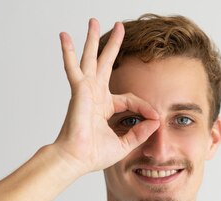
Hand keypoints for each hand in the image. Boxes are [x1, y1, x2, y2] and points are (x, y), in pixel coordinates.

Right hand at [53, 18, 159, 174]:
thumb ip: (140, 133)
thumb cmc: (93, 155)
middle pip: (106, 64)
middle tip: (120, 27)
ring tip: (93, 21)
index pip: (130, 99)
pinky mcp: (79, 90)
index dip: (144, 107)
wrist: (77, 159)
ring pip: (90, 58)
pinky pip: (72, 66)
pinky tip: (64, 36)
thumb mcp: (124, 144)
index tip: (155, 117)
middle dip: (113, 46)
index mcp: (104, 108)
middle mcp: (94, 96)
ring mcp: (86, 91)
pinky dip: (68, 51)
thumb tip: (156, 121)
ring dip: (92, 40)